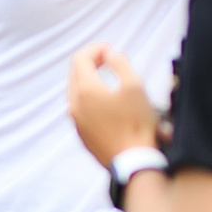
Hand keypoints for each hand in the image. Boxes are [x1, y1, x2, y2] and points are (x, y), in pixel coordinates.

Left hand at [68, 43, 160, 167]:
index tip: (111, 49)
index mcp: (85, 90)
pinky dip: (89, 97)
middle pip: (75, 74)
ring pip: (76, 91)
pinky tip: (105, 100)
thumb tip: (110, 54)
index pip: (80, 59)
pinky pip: (80, 108)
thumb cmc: (136, 124)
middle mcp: (74, 104)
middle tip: (108, 59)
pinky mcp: (81, 134)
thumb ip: (120, 64)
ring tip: (107, 77)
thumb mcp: (134, 86)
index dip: (95, 49)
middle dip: (90, 62)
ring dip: (89, 79)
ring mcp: (76, 121)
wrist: (133, 162)